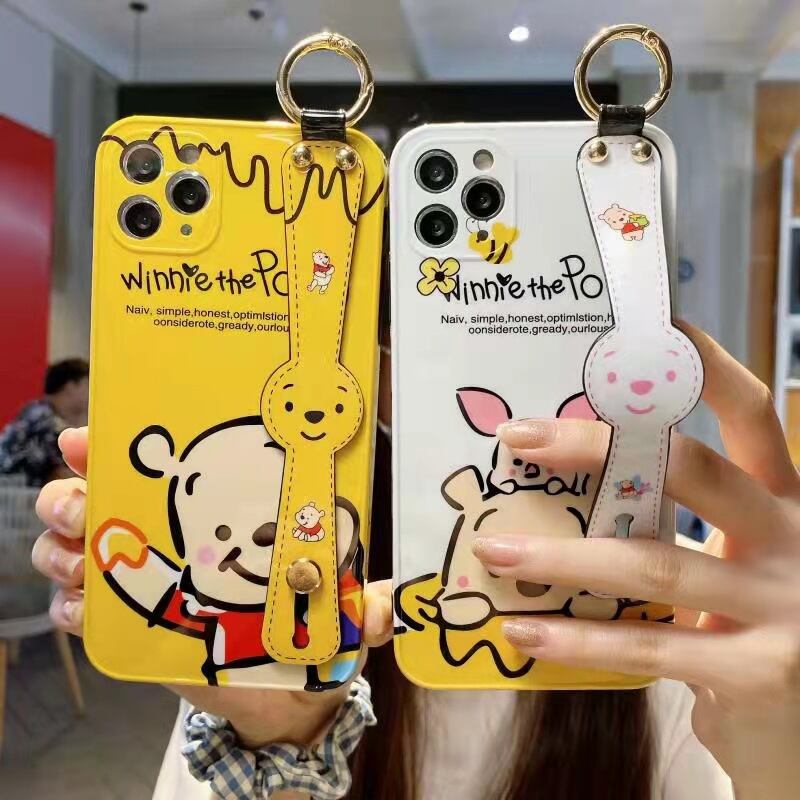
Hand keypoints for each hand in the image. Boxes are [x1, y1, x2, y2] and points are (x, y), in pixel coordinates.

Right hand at [31, 427, 393, 748]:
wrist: (290, 693)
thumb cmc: (314, 626)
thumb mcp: (343, 604)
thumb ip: (367, 606)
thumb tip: (386, 610)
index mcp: (221, 510)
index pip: (160, 463)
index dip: (117, 445)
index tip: (92, 438)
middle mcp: (172, 533)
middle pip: (98, 498)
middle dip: (75, 494)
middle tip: (85, 505)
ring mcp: (147, 578)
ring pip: (76, 548)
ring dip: (63, 548)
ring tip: (81, 559)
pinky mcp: (131, 626)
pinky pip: (80, 608)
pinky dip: (70, 605)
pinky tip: (84, 607)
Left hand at [473, 323, 799, 798]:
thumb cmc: (753, 624)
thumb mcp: (731, 558)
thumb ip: (674, 522)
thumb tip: (565, 478)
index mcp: (783, 498)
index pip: (752, 413)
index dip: (706, 366)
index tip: (652, 328)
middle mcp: (790, 539)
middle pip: (692, 469)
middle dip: (598, 447)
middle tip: (518, 437)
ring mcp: (780, 607)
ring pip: (655, 564)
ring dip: (561, 556)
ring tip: (494, 549)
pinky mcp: (756, 673)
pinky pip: (648, 647)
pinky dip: (577, 642)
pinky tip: (524, 633)